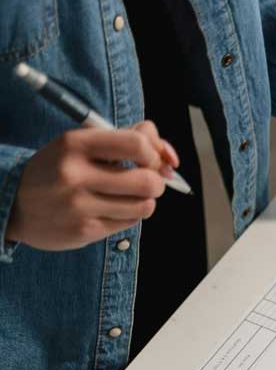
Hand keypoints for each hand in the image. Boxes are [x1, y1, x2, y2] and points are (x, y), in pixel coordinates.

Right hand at [6, 121, 178, 250]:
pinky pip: (130, 222)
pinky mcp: (85, 230)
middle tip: (148, 181)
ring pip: (144, 206)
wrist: (14, 203)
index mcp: (76, 143)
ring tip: (132, 196)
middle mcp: (75, 174)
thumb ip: (126, 138)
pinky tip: (116, 209)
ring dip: (146, 201)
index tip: (151, 159)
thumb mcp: (83, 143)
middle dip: (157, 182)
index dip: (154, 153)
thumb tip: (167, 153)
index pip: (137, 144)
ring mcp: (79, 205)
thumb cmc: (59, 169)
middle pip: (147, 181)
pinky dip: (132, 215)